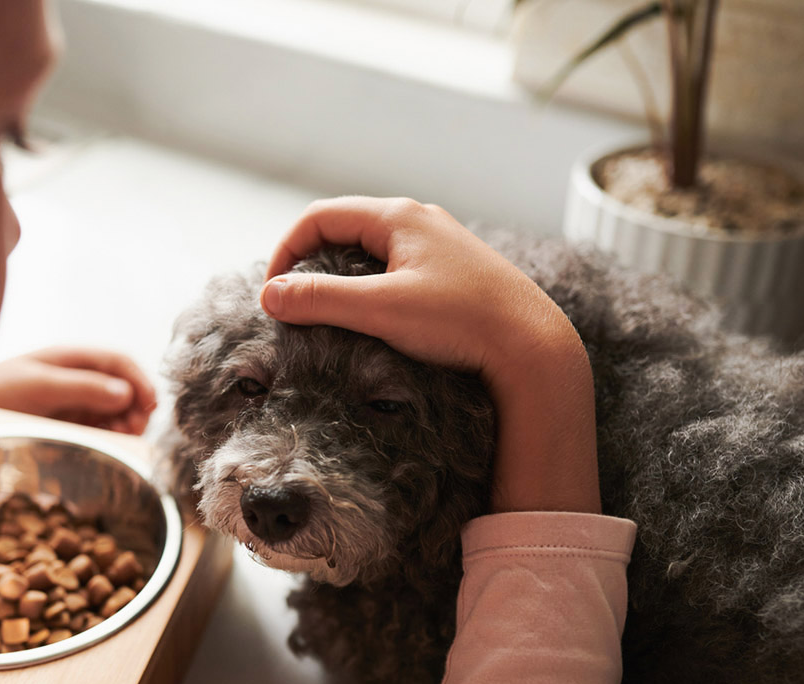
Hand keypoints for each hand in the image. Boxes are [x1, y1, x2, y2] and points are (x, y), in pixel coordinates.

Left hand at [0, 347, 157, 434]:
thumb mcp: (39, 386)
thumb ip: (81, 387)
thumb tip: (125, 393)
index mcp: (73, 359)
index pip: (119, 363)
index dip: (139, 380)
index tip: (150, 404)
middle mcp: (79, 379)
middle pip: (123, 389)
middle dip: (135, 406)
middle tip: (135, 428)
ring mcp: (75, 404)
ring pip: (116, 412)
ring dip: (126, 423)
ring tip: (122, 437)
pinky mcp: (69, 428)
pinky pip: (101, 430)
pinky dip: (111, 436)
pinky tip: (110, 443)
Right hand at [262, 196, 599, 514]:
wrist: (534, 347)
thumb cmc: (463, 322)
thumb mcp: (382, 310)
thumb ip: (322, 299)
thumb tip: (270, 295)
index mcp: (399, 216)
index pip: (319, 217)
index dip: (286, 251)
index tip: (274, 294)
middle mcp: (419, 221)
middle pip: (343, 230)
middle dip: (310, 264)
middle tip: (294, 306)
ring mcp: (438, 245)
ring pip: (370, 251)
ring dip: (340, 278)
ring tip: (328, 317)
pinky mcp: (453, 273)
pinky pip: (396, 269)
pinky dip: (370, 288)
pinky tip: (374, 321)